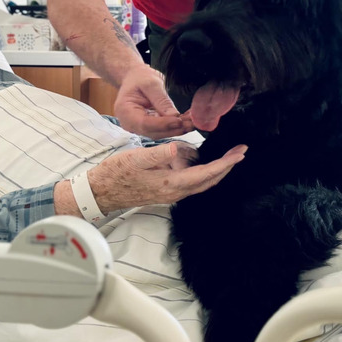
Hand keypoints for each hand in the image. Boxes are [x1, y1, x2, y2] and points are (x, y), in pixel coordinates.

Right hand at [84, 142, 247, 213]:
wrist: (101, 191)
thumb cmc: (117, 173)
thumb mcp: (137, 158)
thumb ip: (159, 153)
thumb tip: (178, 148)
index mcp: (171, 183)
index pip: (206, 174)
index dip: (225, 163)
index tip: (240, 153)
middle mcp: (175, 191)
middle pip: (209, 180)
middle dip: (227, 166)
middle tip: (241, 151)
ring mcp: (171, 192)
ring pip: (201, 181)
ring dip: (215, 168)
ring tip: (227, 153)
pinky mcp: (166, 190)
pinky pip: (191, 180)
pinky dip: (202, 170)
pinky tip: (200, 159)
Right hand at [114, 66, 194, 138]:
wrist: (134, 78)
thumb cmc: (139, 77)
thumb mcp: (151, 83)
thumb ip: (161, 99)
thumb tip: (174, 116)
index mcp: (125, 111)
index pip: (144, 123)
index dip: (162, 124)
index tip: (178, 121)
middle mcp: (129, 123)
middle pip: (153, 132)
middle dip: (173, 129)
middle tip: (191, 123)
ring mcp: (138, 127)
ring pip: (159, 133)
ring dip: (176, 129)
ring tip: (192, 122)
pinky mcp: (148, 127)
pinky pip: (162, 129)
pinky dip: (174, 126)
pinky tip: (187, 121)